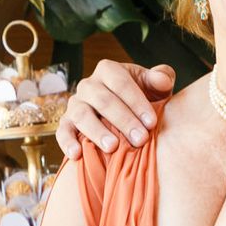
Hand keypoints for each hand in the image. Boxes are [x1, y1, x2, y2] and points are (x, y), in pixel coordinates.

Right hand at [53, 60, 174, 159]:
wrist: (128, 113)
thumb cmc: (144, 97)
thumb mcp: (155, 86)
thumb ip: (161, 78)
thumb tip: (162, 80)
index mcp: (109, 70)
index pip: (120, 83)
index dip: (136, 102)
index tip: (152, 122)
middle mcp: (88, 85)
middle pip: (102, 100)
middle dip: (123, 120)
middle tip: (140, 139)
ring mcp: (75, 104)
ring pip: (82, 115)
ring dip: (97, 131)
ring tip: (113, 147)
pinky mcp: (66, 122)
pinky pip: (62, 131)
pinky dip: (67, 142)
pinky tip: (77, 155)